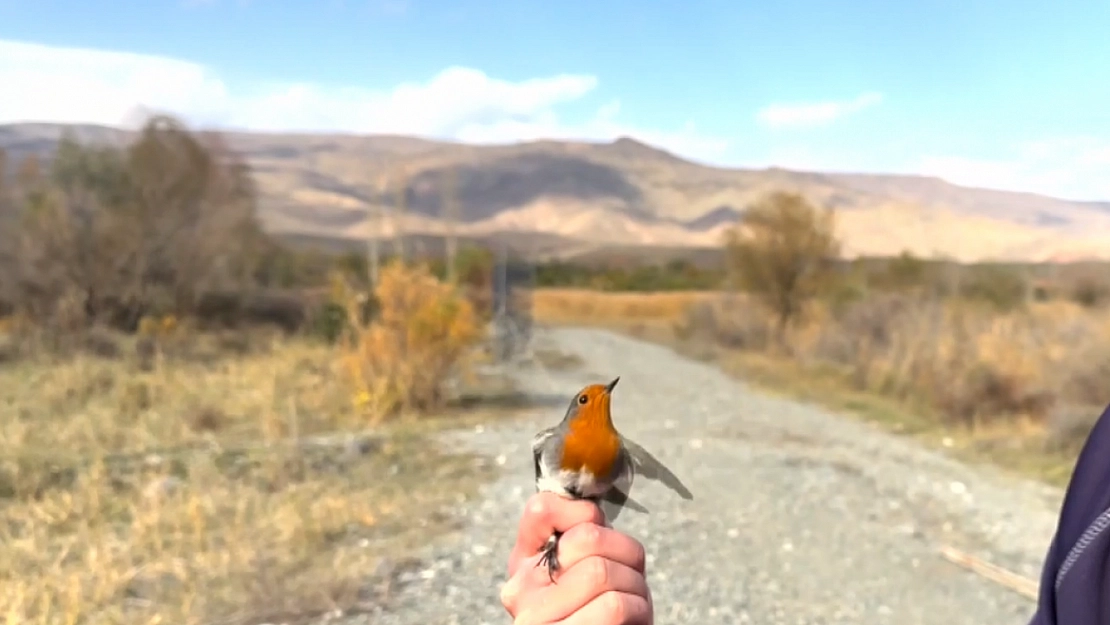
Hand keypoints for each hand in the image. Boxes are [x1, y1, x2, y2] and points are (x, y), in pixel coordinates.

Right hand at [500, 492, 652, 623]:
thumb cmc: (597, 614)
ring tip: (632, 603)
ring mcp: (540, 621)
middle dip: (625, 555)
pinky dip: (639, 610)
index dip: (586, 517)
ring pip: (602, 572)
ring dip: (636, 586)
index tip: (599, 542)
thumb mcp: (581, 571)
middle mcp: (522, 596)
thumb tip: (585, 512)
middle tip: (629, 579)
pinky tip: (631, 621)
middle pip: (587, 540)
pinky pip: (615, 606)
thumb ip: (573, 531)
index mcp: (522, 568)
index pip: (542, 510)